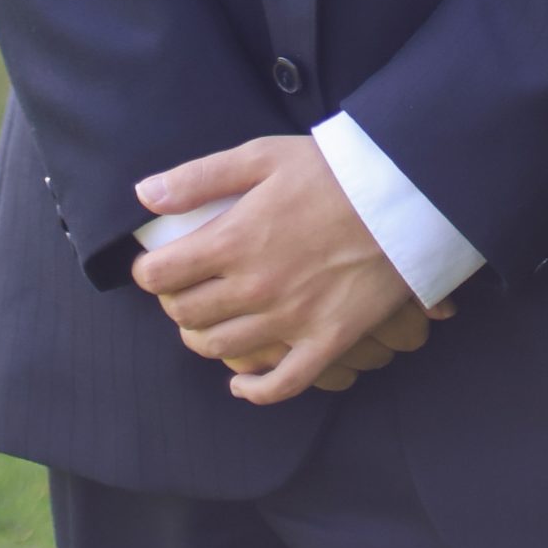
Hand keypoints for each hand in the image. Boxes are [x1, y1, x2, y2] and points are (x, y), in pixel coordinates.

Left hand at [130, 137, 437, 404]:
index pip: (163, 275)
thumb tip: (143, 194)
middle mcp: (255, 288)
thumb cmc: (331, 169)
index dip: (149, 273)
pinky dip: (254, 392)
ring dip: (203, 340)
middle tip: (183, 290)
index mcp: (235, 241)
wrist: (404, 193)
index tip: (155, 267)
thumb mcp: (261, 156)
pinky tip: (242, 385)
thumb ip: (199, 177)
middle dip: (174, 303)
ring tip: (206, 322)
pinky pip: (282, 385)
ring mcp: (291, 321)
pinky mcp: (327, 341)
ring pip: (223, 350)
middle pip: (187, 315)